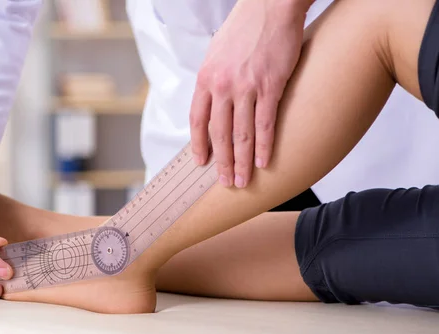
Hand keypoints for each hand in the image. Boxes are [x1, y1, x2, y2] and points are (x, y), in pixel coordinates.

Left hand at [190, 0, 312, 186]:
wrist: (270, 6)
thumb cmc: (244, 29)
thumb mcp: (216, 53)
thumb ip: (213, 80)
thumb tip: (212, 104)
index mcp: (206, 79)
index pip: (198, 120)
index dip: (199, 145)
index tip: (202, 162)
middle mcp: (222, 86)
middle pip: (219, 133)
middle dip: (222, 162)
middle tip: (226, 182)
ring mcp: (245, 87)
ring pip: (241, 134)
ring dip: (242, 161)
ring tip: (243, 180)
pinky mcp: (270, 86)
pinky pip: (265, 123)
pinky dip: (264, 145)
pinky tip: (263, 161)